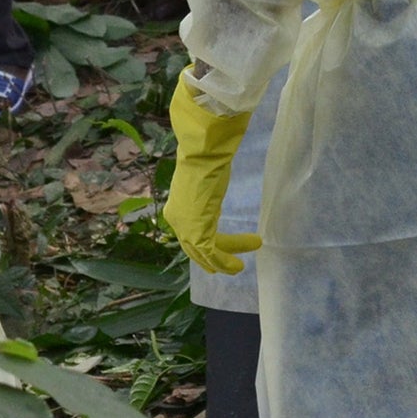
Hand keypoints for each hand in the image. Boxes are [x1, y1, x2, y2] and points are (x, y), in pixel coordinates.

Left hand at [161, 74, 260, 273]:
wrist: (202, 150)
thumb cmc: (206, 152)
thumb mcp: (207, 171)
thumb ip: (208, 177)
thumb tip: (215, 152)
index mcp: (177, 205)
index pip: (192, 231)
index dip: (209, 242)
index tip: (226, 244)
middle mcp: (176, 219)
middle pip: (196, 246)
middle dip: (216, 256)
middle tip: (233, 264)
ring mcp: (184, 226)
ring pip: (204, 253)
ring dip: (224, 260)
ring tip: (240, 267)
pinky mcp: (197, 230)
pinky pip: (211, 252)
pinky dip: (226, 259)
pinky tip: (240, 263)